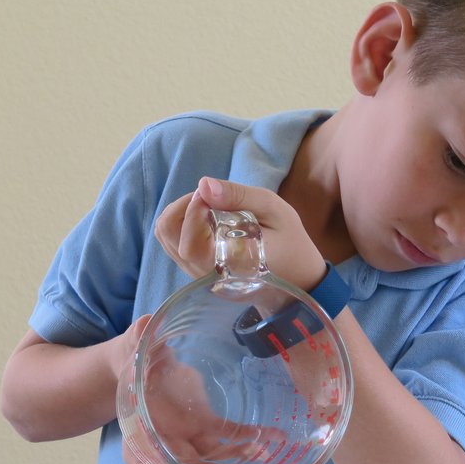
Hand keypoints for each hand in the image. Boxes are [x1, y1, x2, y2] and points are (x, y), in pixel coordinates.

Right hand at [118, 344, 287, 463]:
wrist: (146, 364)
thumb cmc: (135, 358)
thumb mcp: (133, 347)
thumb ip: (137, 340)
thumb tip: (143, 325)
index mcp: (140, 422)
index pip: (136, 451)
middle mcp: (166, 435)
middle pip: (182, 461)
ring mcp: (190, 433)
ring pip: (211, 454)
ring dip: (235, 455)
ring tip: (259, 451)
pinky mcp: (208, 425)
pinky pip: (231, 434)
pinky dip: (252, 436)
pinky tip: (275, 436)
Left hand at [155, 177, 327, 290]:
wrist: (297, 279)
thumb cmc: (291, 243)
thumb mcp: (275, 211)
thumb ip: (240, 196)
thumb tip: (203, 184)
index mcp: (228, 266)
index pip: (189, 243)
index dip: (191, 210)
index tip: (210, 193)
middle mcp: (207, 275)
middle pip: (168, 237)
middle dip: (180, 207)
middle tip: (207, 196)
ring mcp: (199, 277)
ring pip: (166, 240)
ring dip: (178, 214)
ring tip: (206, 205)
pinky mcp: (196, 273)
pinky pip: (173, 245)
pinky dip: (180, 224)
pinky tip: (204, 218)